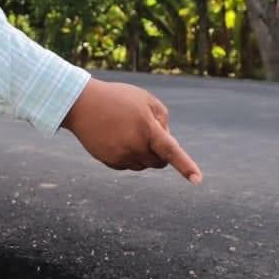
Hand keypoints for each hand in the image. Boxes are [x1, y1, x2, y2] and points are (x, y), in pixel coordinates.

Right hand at [61, 78, 202, 183]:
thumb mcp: (145, 99)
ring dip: (144, 153)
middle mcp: (134, 146)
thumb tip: (167, 140)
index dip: (185, 166)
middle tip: (149, 133)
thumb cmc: (117, 98)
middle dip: (160, 153)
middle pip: (159, 161)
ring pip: (143, 165)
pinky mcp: (110, 162)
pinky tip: (117, 138)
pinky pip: (128, 165)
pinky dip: (129, 155)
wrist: (82, 104)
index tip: (197, 181)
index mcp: (147, 129)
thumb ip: (162, 118)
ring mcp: (121, 156)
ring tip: (128, 131)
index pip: (171, 151)